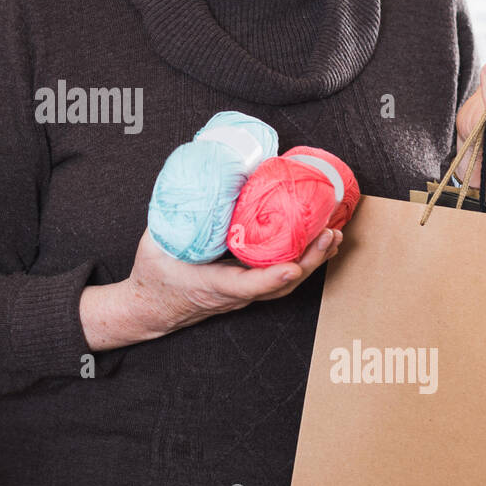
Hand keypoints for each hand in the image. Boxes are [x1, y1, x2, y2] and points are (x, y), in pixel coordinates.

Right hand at [80, 225, 342, 349]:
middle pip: (280, 284)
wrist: (151, 306)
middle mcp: (234, 294)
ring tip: (334, 236)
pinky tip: (318, 243)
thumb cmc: (154, 275)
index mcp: (210, 284)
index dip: (270, 278)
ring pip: (286, 283)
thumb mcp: (156, 243)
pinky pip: (281, 277)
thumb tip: (195, 179)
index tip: (291, 267)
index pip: (245, 286)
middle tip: (330, 233)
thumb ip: (175, 215)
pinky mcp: (249, 288)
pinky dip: (303, 260)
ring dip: (313, 261)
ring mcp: (244, 294)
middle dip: (309, 260)